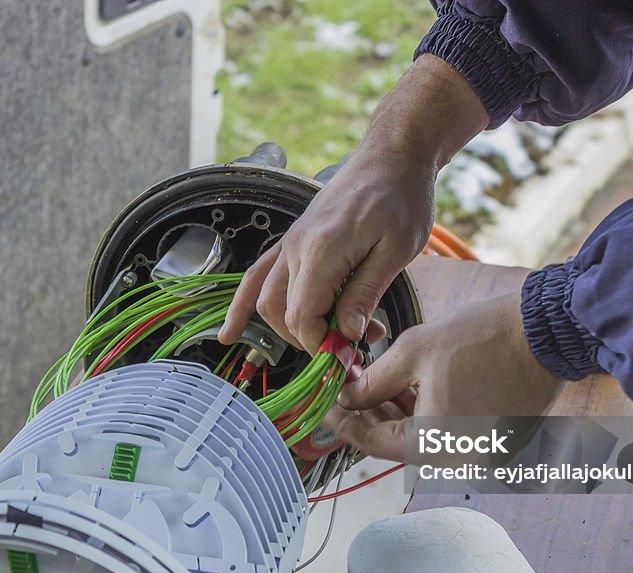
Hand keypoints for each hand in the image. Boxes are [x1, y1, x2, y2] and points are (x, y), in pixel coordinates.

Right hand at [218, 55, 489, 353]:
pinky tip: (230, 332)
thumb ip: (364, 293)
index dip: (322, 345)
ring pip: (266, 300)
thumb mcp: (396, 251)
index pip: (303, 315)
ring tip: (326, 341)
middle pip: (282, 313)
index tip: (350, 356)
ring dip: (290, 329)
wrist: (392, 156)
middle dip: (311, 341)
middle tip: (349, 350)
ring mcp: (289, 243)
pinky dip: (241, 306)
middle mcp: (296, 247)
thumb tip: (344, 335)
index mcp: (323, 249)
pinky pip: (256, 276)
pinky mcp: (291, 241)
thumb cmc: (402, 198)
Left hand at [334, 292, 562, 459]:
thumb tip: (348, 397)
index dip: (344, 422)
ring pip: (424, 437)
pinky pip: (449, 430)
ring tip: (377, 383)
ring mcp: (481, 451)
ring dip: (398, 413)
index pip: (372, 443)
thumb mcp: (412, 353)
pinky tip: (412, 387)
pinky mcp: (496, 439)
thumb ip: (372, 382)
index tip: (326, 407)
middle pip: (398, 443)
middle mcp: (458, 458)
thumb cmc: (484, 338)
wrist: (545, 330)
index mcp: (433, 444)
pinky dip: (427, 412)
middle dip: (371, 414)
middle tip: (349, 390)